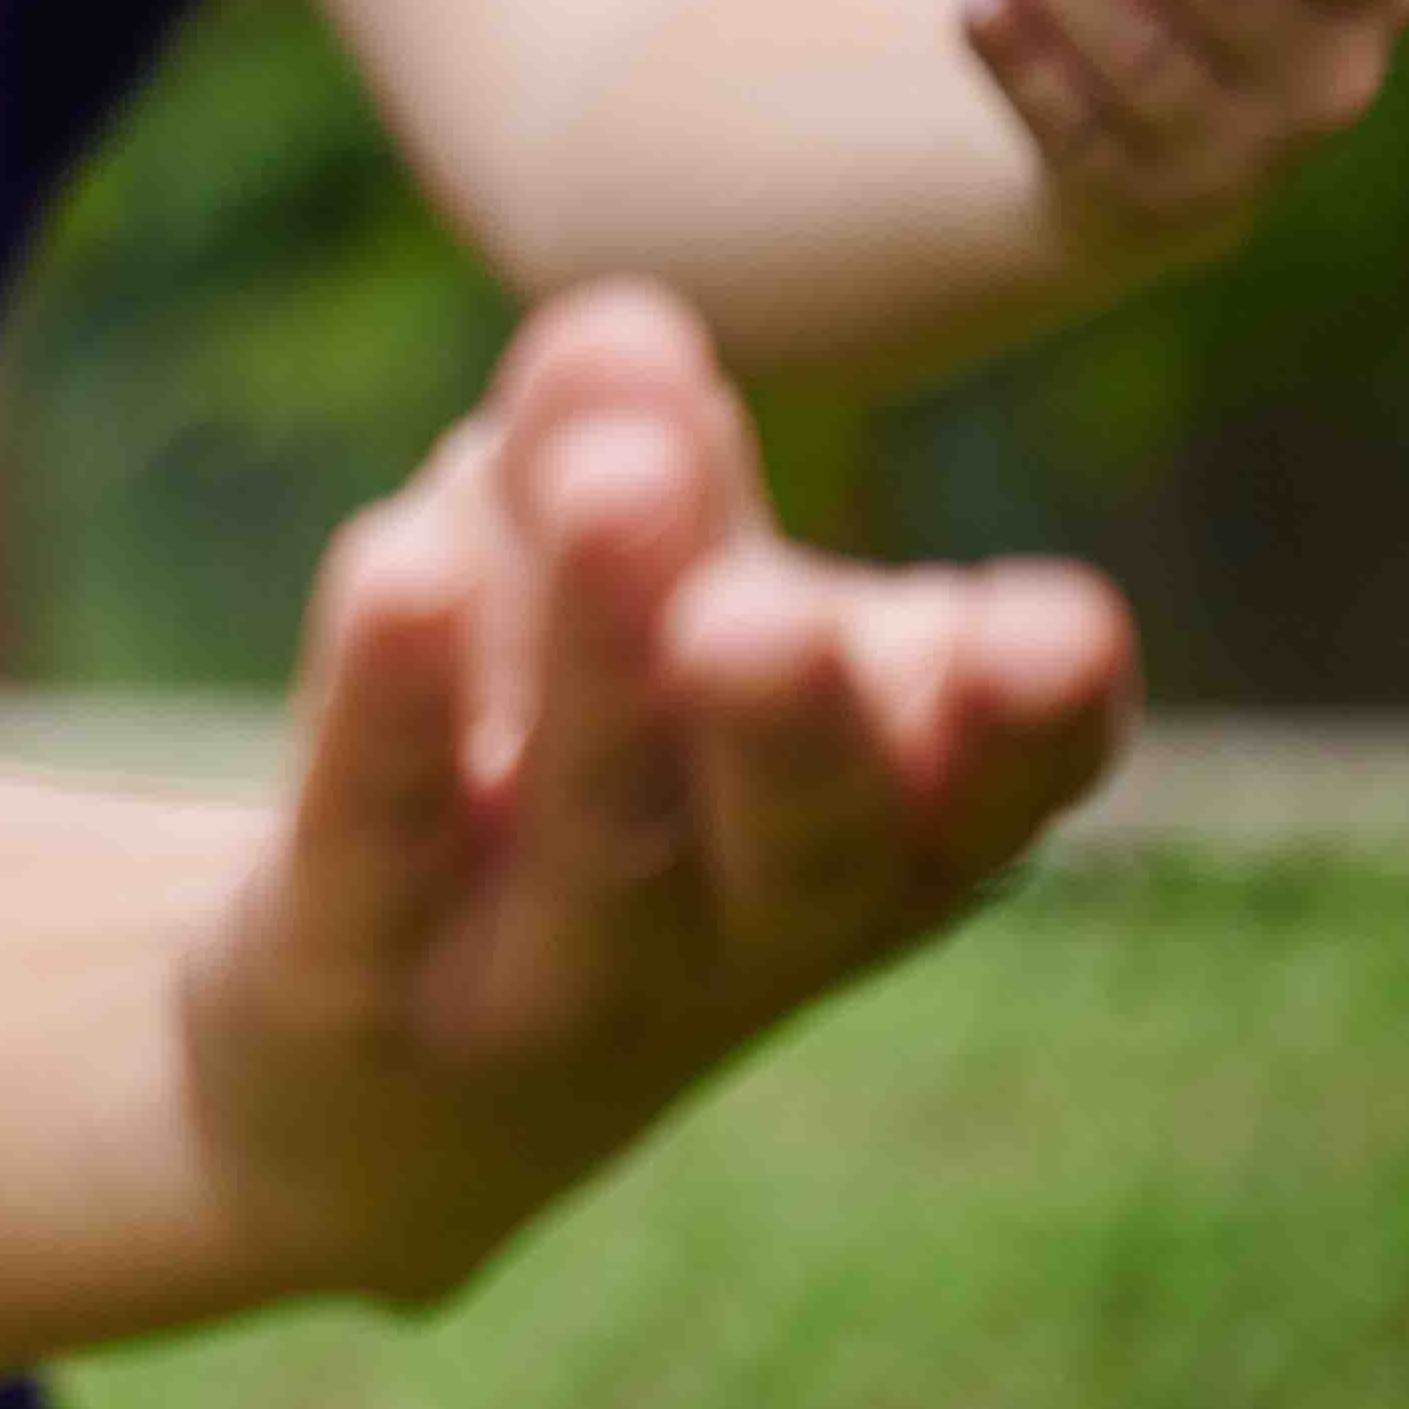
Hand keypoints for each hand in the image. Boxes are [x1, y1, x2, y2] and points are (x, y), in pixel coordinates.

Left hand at [177, 283, 1128, 1311]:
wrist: (364, 1088)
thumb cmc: (562, 785)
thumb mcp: (619, 620)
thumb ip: (623, 463)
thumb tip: (618, 319)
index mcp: (874, 845)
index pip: (993, 796)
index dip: (1034, 727)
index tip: (1057, 625)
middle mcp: (740, 933)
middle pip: (801, 835)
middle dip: (800, 709)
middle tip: (775, 598)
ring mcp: (545, 975)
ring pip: (597, 824)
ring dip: (602, 653)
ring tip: (606, 477)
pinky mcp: (350, 967)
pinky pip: (379, 825)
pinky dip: (389, 698)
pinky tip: (393, 557)